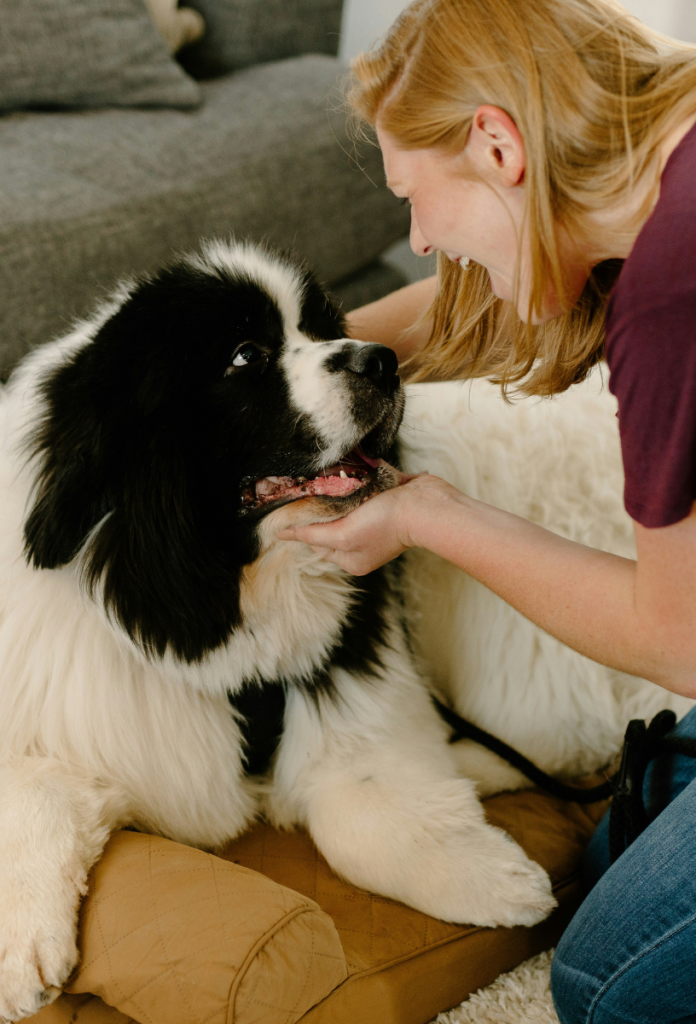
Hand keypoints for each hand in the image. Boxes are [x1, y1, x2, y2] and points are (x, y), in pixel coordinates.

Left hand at [277, 472, 462, 574]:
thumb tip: (282, 535)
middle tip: (303, 489)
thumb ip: (313, 535)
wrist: (426, 505)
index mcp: (352, 558)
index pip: (317, 542)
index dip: (303, 526)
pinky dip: (356, 480)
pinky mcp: (385, 500)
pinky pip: (363, 489)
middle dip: (320, 507)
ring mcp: (375, 520)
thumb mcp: (343, 535)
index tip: (287, 508)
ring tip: (323, 477)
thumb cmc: (386, 524)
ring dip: (337, 490)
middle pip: (330, 523)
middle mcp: (363, 541)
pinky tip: (348, 469)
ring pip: (345, 504)